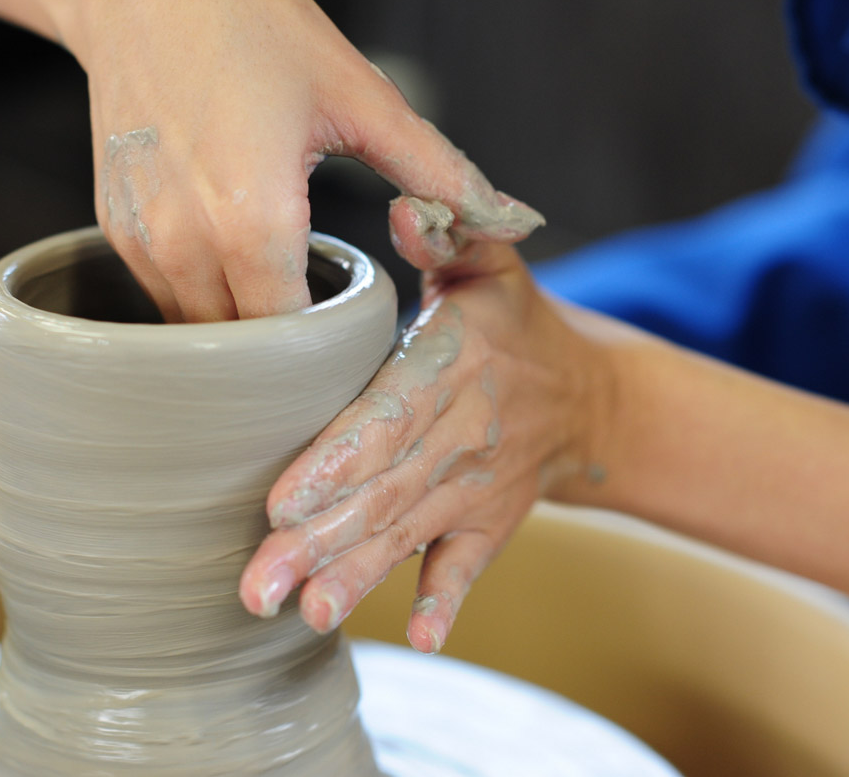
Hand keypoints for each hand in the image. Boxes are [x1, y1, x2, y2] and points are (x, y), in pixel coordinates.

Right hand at [58, 0, 542, 319]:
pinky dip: (201, 296)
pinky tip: (233, 260)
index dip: (328, 351)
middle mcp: (186, 243)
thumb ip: (438, 174)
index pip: (292, 342)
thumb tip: (512, 218)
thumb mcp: (362, 99)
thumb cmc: (254, 28)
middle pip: (243, 349)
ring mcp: (141, 238)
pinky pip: (163, 296)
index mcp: (253, 221)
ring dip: (240, 328)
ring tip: (281, 296)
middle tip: (326, 332)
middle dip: (286, 352)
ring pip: (197, 331)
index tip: (354, 341)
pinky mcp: (116, 226)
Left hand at [239, 243, 611, 651]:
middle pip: (383, 491)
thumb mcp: (490, 265)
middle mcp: (463, 434)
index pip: (386, 416)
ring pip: (409, 535)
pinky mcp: (490, 524)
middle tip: (258, 583)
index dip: (336, 460)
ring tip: (307, 614)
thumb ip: (450, 235)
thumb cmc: (513, 322)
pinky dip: (447, 601)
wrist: (589, 395)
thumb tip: (408, 210)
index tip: (282, 501)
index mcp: (450, 367)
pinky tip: (418, 638)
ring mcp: (477, 487)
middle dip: (320, 539)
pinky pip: (470, 566)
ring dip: (360, 576)